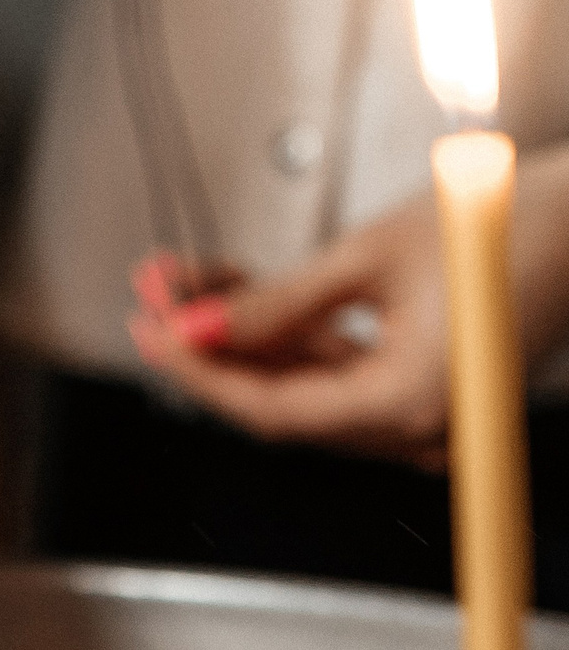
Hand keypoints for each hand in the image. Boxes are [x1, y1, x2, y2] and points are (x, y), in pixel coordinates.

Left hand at [125, 203, 455, 464]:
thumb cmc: (501, 225)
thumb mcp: (366, 256)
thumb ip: (275, 304)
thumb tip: (196, 328)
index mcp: (410, 404)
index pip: (271, 410)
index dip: (198, 373)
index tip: (147, 332)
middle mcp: (420, 424)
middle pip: (281, 400)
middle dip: (210, 346)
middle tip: (153, 295)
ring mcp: (424, 409)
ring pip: (303, 382)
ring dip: (241, 335)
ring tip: (183, 282)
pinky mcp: (423, 383)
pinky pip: (339, 369)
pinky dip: (288, 334)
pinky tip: (237, 291)